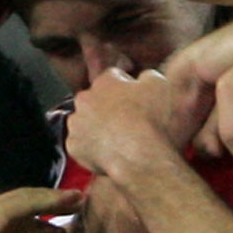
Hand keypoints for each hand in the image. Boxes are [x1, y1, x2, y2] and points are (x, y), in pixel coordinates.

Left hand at [65, 69, 180, 183]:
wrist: (140, 157)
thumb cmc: (150, 121)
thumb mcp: (158, 85)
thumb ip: (146, 76)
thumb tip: (143, 78)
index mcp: (104, 82)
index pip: (113, 77)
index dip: (126, 87)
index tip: (135, 98)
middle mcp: (84, 99)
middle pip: (95, 99)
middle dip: (107, 106)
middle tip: (126, 120)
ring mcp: (77, 124)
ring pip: (85, 121)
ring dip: (97, 126)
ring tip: (118, 138)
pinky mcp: (74, 146)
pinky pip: (82, 144)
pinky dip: (92, 148)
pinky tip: (109, 152)